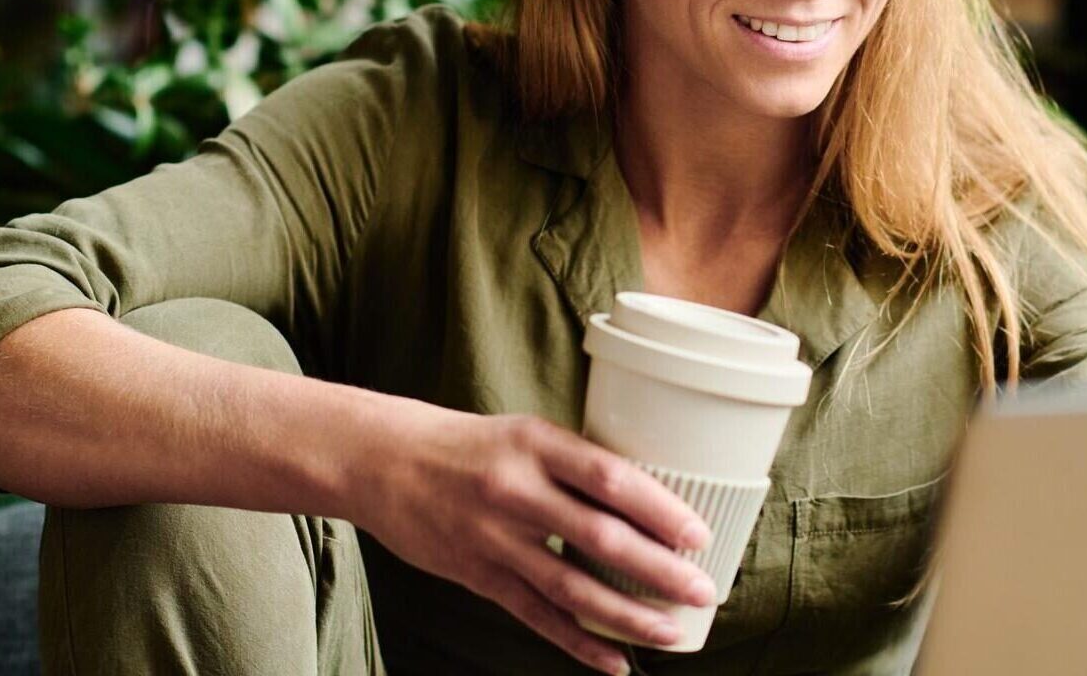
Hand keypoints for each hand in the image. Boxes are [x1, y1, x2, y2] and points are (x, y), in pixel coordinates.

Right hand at [354, 405, 716, 673]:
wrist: (385, 462)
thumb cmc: (471, 446)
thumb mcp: (527, 434)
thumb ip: (578, 466)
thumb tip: (649, 502)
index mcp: (538, 445)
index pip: (611, 478)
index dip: (659, 509)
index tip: (697, 534)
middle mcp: (518, 491)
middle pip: (600, 537)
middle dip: (658, 569)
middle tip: (702, 589)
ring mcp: (495, 538)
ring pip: (571, 587)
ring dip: (627, 615)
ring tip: (671, 632)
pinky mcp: (477, 575)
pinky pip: (535, 616)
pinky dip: (578, 643)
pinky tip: (614, 662)